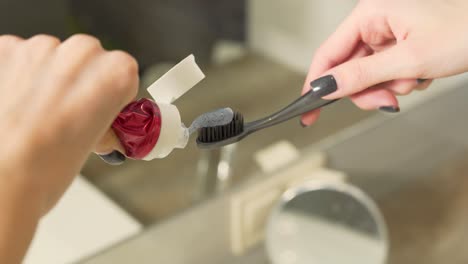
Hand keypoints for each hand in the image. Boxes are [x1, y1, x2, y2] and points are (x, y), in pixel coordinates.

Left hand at [0, 34, 137, 262]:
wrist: (1, 178)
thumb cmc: (44, 168)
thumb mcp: (93, 146)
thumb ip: (105, 126)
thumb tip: (108, 130)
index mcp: (115, 72)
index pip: (122, 70)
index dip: (110, 92)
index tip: (101, 107)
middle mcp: (81, 53)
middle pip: (87, 57)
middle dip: (78, 79)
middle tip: (66, 113)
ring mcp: (40, 47)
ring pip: (50, 55)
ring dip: (45, 76)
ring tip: (34, 113)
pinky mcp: (5, 49)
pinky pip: (17, 56)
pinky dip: (15, 74)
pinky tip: (12, 103)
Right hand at [301, 0, 467, 125]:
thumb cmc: (466, 30)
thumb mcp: (408, 60)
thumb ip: (362, 75)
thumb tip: (326, 87)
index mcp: (369, 13)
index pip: (328, 54)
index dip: (316, 84)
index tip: (309, 111)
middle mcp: (375, 21)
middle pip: (348, 69)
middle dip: (367, 90)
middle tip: (386, 100)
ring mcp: (388, 34)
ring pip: (367, 75)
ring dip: (388, 87)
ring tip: (414, 80)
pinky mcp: (400, 44)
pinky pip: (385, 73)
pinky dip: (400, 81)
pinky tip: (420, 74)